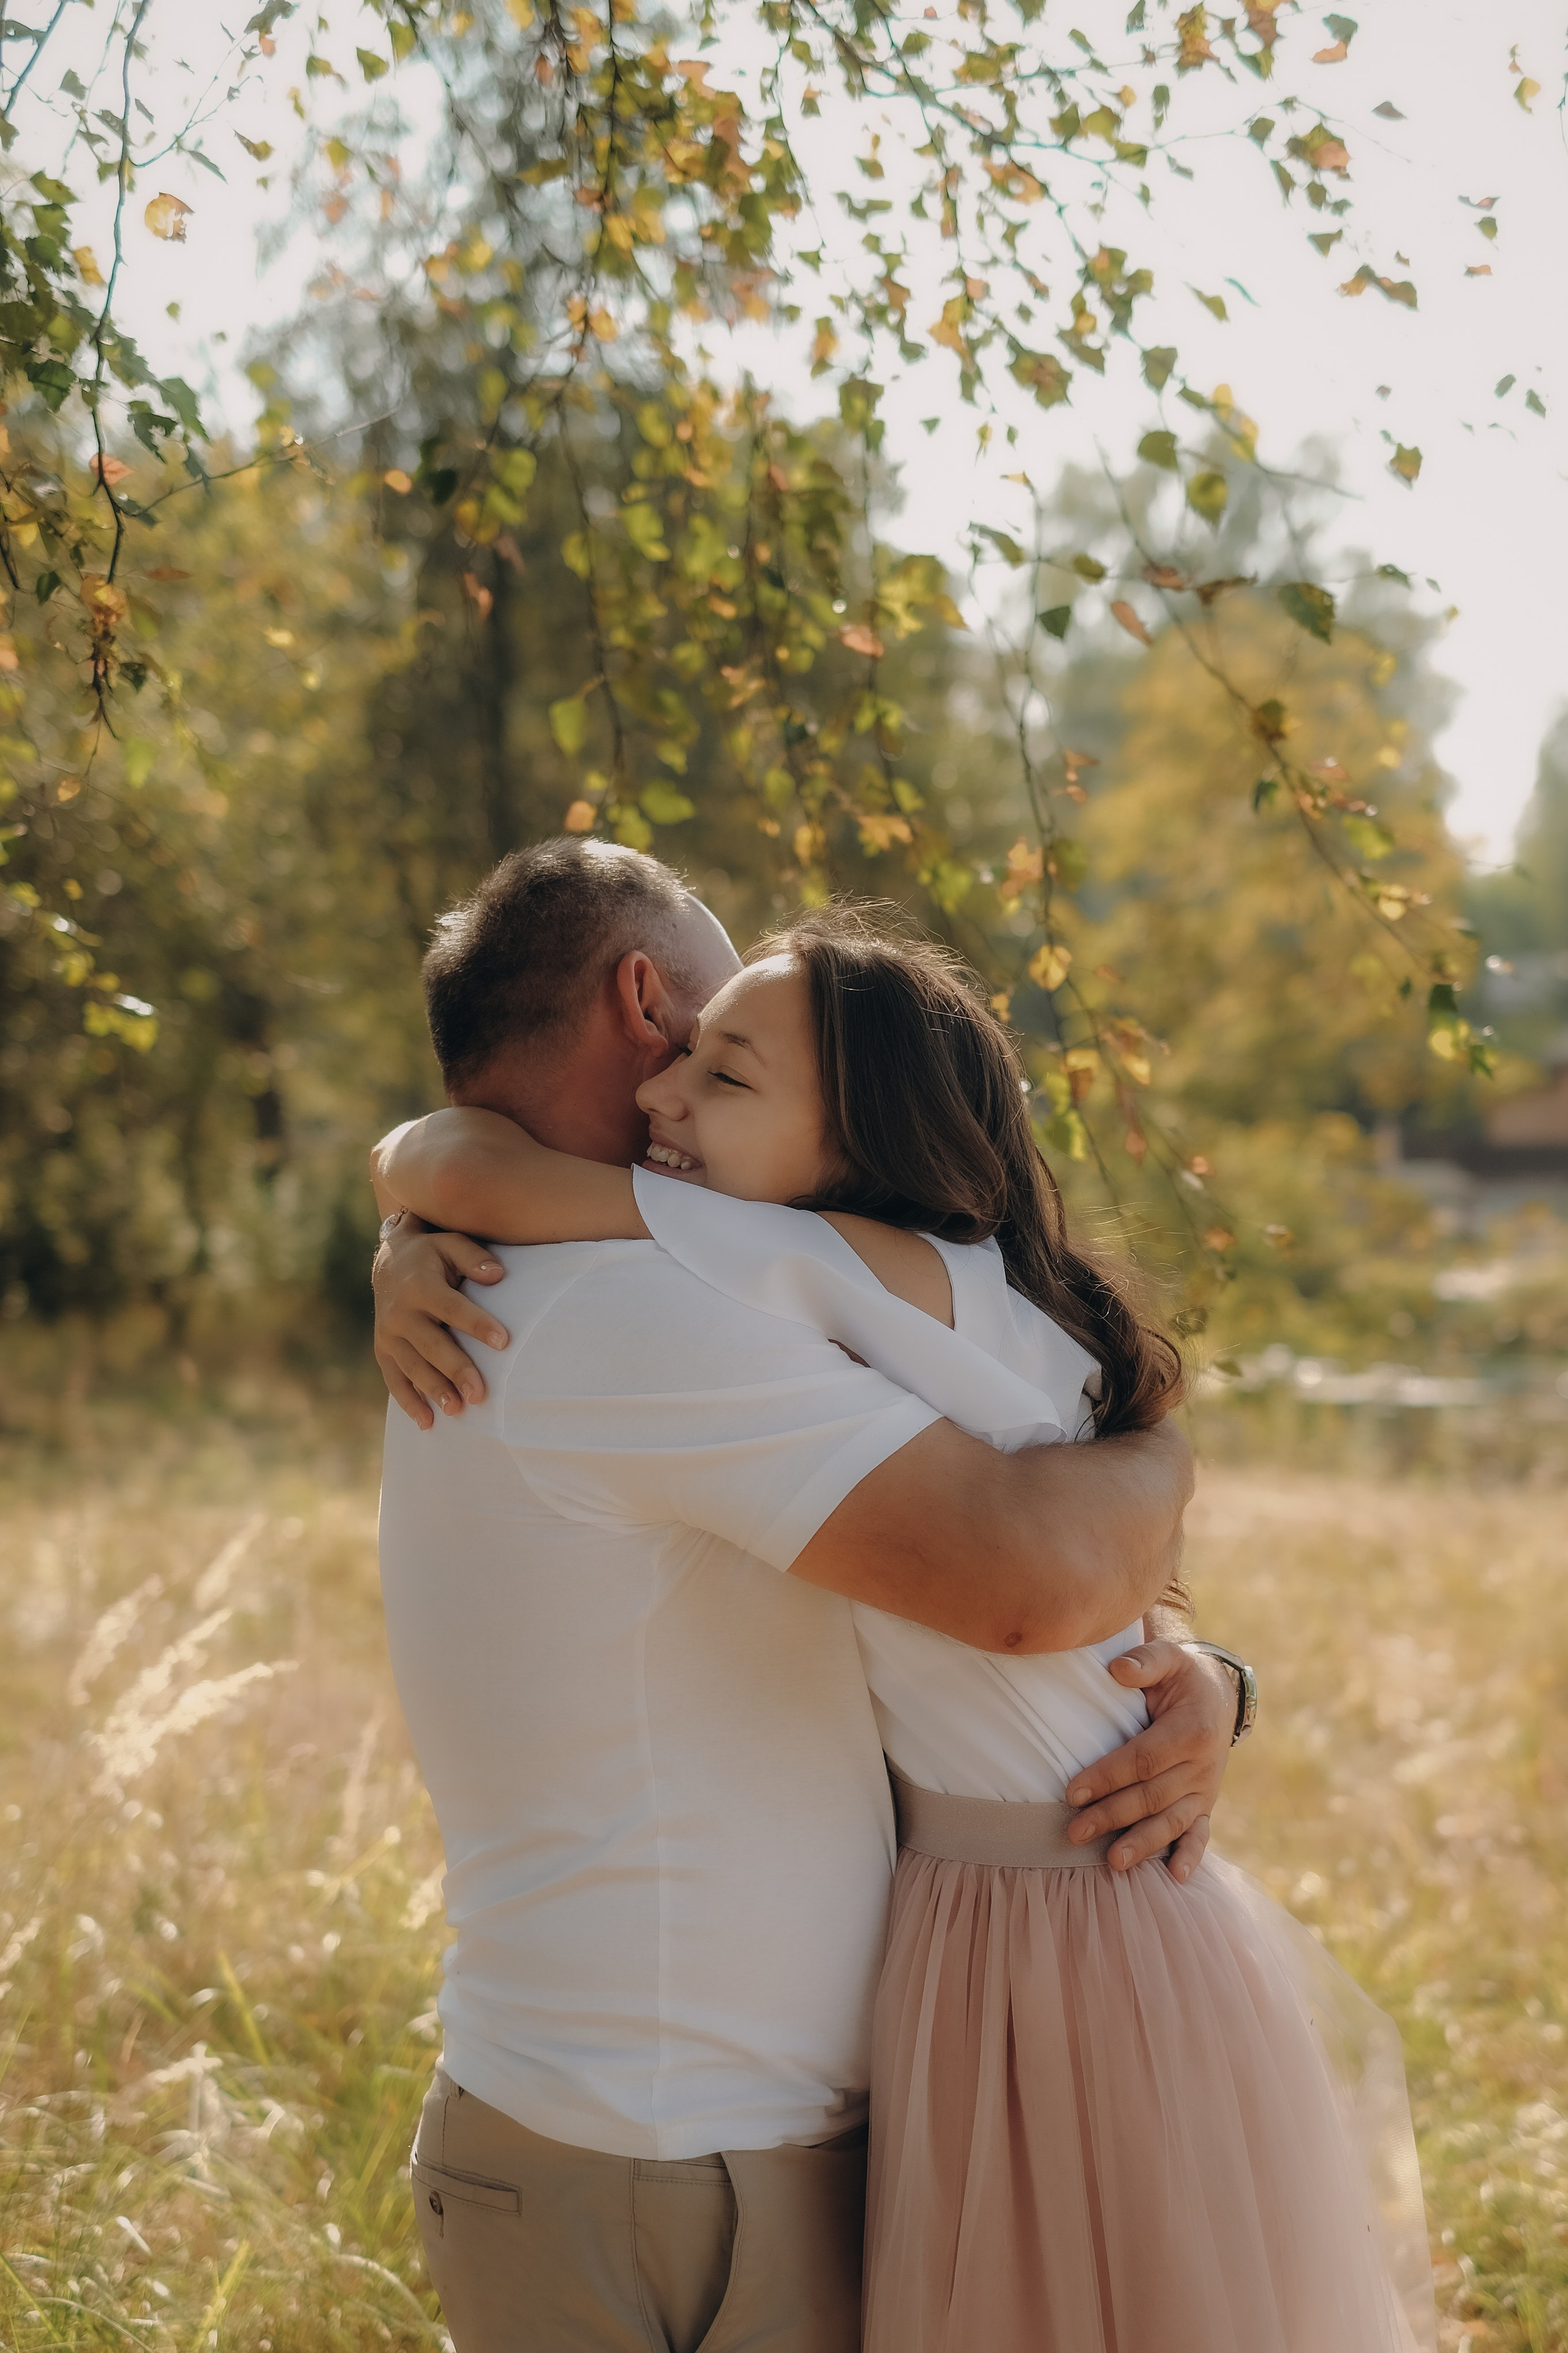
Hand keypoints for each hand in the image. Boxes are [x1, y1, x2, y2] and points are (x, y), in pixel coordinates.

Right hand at [372, 1219, 509, 1429]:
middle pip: (432, 1345)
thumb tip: (498, 1275)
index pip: (453, 1308)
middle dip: (456, 1370)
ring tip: (457, 1410)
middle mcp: (400, 1313)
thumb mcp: (451, 1244)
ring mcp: (388, 1335)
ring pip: (412, 1367)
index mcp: (420, 1286)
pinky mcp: (383, 1351)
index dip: (477, 1324)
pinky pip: (394, 1380)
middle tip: (480, 1394)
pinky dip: (409, 1402)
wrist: (389, 1263)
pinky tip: (427, 1423)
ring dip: (434, 1390)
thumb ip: (474, 1257)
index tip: (504, 1342)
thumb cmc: (433, 1255)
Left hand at [1063, 1639, 1235, 1880]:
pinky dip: (1191, 1857)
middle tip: (1074, 1832)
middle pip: (1152, 1797)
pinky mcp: (1205, 1804)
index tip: (1072, 1792)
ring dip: (1142, 1844)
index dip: (1107, 1776)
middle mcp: (1202, 1766)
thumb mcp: (1169, 1658)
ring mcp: (1205, 1789)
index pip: (1143, 1760)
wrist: (1219, 1695)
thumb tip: (1116, 1669)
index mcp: (1191, 1730)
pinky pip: (1200, 1834)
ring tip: (1112, 1862)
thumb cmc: (1183, 1676)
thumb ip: (1145, 1661)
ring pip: (1172, 1822)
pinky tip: (1175, 1877)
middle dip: (1112, 1816)